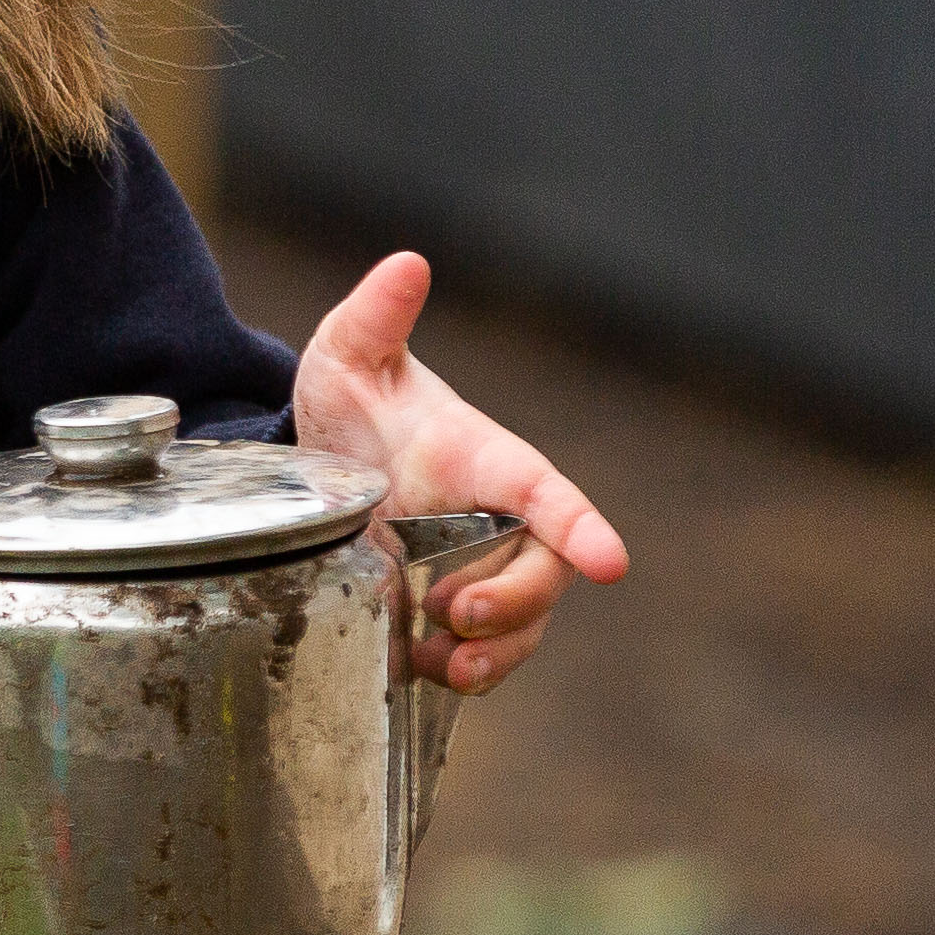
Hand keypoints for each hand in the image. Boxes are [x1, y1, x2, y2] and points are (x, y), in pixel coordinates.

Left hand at [295, 252, 627, 693]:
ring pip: (522, 626)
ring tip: (443, 661)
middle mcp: (497, 522)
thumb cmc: (351, 404)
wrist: (323, 469)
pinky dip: (466, 672)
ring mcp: (481, 572)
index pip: (547, 494)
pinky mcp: (453, 615)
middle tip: (455, 613)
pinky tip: (423, 668)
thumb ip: (376, 317)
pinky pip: (484, 656)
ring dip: (494, 650)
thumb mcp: (346, 358)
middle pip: (543, 574)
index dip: (582, 527)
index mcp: (486, 462)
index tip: (612, 562)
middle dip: (515, 604)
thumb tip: (406, 262)